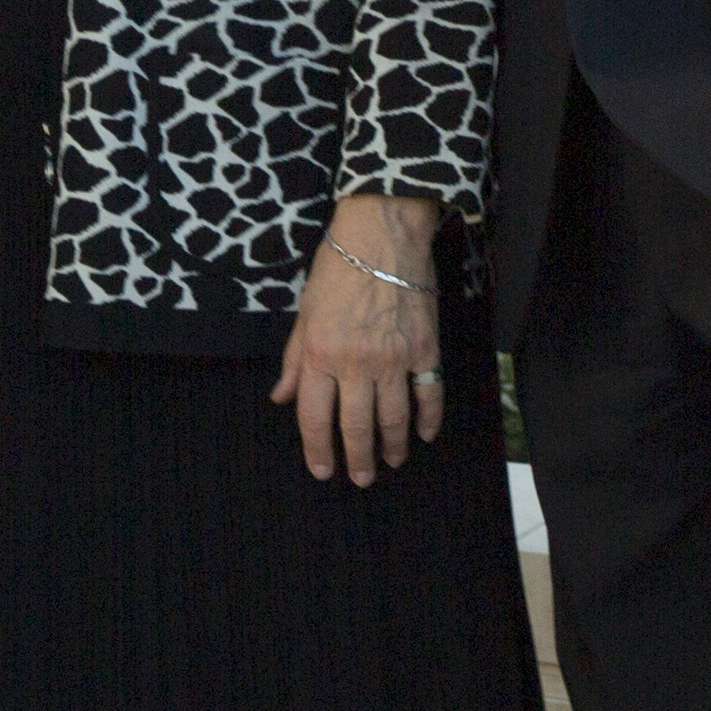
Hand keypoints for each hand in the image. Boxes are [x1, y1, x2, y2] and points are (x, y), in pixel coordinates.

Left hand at [275, 194, 439, 485]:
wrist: (382, 232)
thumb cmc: (337, 267)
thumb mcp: (304, 312)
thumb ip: (295, 360)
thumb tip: (281, 397)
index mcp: (320, 354)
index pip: (315, 417)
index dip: (317, 450)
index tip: (322, 471)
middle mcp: (356, 362)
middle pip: (356, 426)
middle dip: (356, 459)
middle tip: (360, 479)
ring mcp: (394, 358)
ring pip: (393, 418)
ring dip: (391, 447)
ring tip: (390, 463)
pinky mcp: (425, 348)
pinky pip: (429, 394)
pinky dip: (428, 419)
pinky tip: (424, 435)